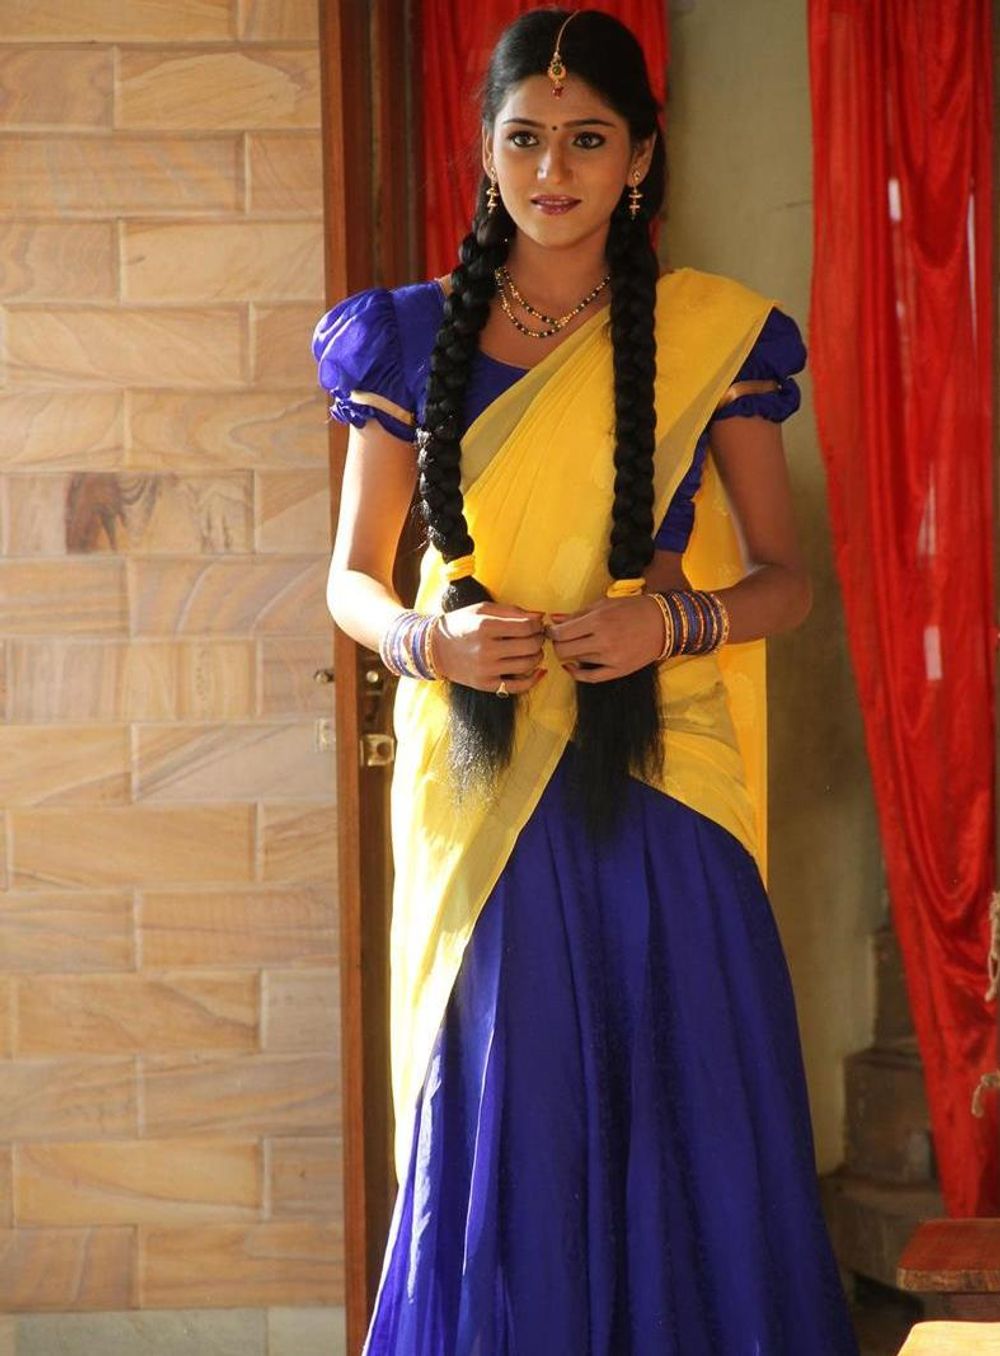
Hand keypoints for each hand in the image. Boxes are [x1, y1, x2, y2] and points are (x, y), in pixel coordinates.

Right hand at [433, 602, 546, 693]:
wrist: (435, 649)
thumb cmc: (461, 624)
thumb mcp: (482, 610)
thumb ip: (512, 611)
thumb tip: (540, 616)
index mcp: (485, 627)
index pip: (526, 627)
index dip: (537, 625)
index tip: (536, 624)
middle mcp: (486, 649)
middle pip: (530, 646)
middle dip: (539, 639)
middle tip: (537, 636)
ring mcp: (486, 669)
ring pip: (527, 665)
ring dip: (538, 656)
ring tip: (533, 650)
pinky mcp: (485, 685)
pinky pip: (518, 686)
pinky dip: (533, 679)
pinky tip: (539, 671)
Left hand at [547, 594, 663, 682]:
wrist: (664, 624)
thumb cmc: (633, 609)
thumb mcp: (605, 604)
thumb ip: (578, 614)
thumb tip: (553, 619)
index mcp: (598, 620)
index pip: (561, 633)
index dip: (551, 632)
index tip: (552, 630)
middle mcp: (603, 641)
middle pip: (563, 650)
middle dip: (557, 645)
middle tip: (561, 639)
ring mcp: (611, 659)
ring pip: (575, 661)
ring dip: (571, 654)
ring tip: (578, 644)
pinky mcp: (618, 671)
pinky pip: (589, 678)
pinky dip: (576, 672)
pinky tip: (573, 666)